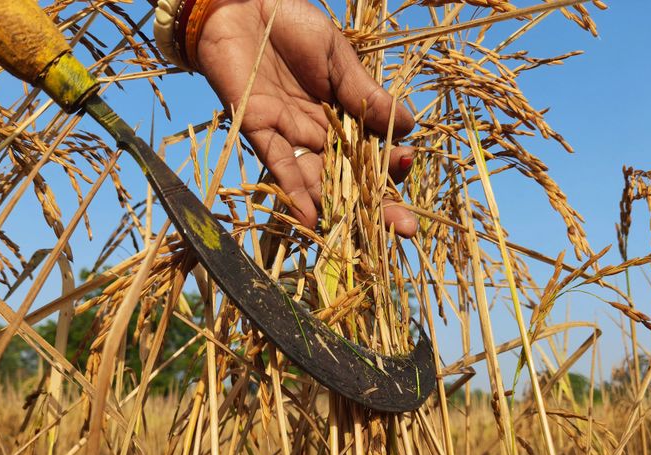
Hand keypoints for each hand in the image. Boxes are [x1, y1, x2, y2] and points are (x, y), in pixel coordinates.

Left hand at [196, 0, 417, 236]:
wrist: (241, 5)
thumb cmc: (292, 22)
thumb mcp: (339, 57)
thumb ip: (365, 93)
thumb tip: (407, 126)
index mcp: (342, 114)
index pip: (372, 150)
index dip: (392, 165)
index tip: (409, 167)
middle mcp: (318, 133)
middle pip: (351, 177)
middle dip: (378, 204)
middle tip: (405, 229)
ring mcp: (290, 136)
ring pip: (319, 182)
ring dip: (340, 209)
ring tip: (365, 234)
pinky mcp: (259, 133)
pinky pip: (279, 168)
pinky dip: (294, 194)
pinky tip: (312, 219)